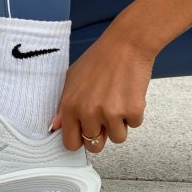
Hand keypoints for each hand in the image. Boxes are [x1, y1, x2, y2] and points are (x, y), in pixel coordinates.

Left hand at [50, 25, 154, 152]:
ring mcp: (111, 113)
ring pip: (117, 138)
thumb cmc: (97, 59)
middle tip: (105, 118)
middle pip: (95, 146)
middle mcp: (88, 113)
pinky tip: (129, 94)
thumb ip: (63, 105)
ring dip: (119, 124)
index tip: (85, 135)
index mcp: (70, 106)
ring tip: (118, 101)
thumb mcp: (72, 78)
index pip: (71, 143)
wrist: (125, 45)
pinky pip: (135, 125)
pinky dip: (134, 113)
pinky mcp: (133, 111)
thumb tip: (56, 126)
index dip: (80, 140)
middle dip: (101, 135)